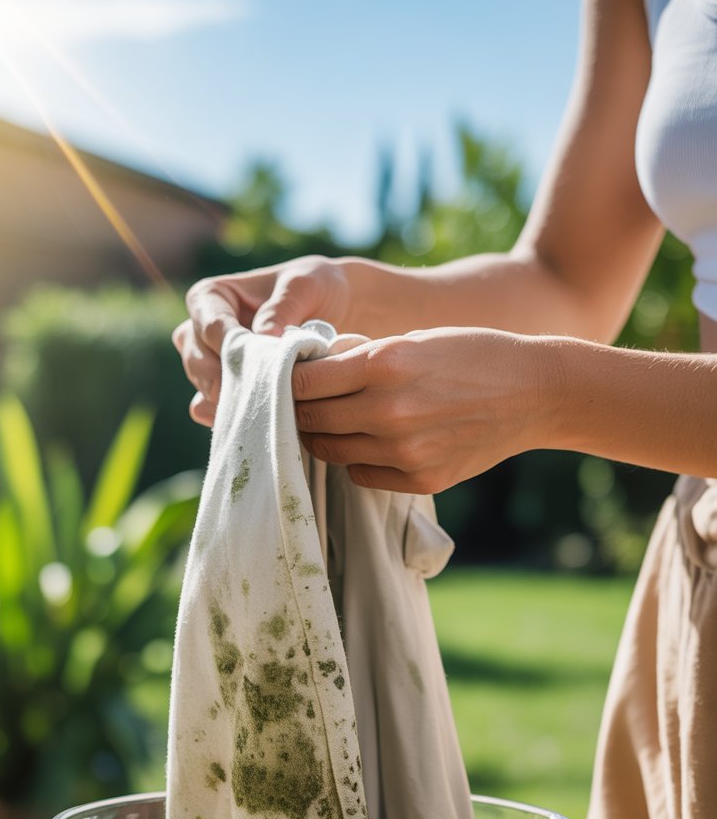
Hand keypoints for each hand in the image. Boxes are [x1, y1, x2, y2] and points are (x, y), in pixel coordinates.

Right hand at [173, 255, 353, 426]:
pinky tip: (258, 421)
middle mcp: (200, 331)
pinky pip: (210, 411)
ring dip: (234, 400)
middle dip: (228, 380)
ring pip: (203, 389)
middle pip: (198, 361)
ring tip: (270, 406)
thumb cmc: (315, 289)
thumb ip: (283, 306)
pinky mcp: (222, 392)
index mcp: (212, 297)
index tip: (257, 362)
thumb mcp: (305, 286)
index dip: (229, 347)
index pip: (209, 325)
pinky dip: (232, 418)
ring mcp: (208, 365)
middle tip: (263, 395)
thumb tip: (263, 336)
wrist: (336, 312)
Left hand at [292, 327, 549, 492]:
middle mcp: (388, 410)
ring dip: (325, 438)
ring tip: (334, 423)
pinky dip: (358, 460)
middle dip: (298, 412)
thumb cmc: (471, 355)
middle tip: (299, 406)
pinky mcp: (419, 479)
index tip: (285, 380)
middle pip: (309, 420)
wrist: (534, 393)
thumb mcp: (413, 339)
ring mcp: (404, 450)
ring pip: (330, 451)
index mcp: (383, 363)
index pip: (303, 381)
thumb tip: (309, 371)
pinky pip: (361, 474)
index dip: (287, 381)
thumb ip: (360, 358)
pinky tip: (373, 442)